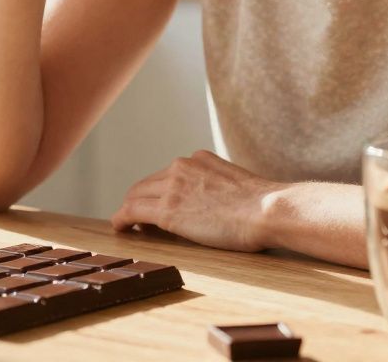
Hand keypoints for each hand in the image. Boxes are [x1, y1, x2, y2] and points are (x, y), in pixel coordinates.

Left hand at [110, 150, 287, 252]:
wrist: (267, 209)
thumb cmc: (263, 205)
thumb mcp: (236, 184)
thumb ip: (219, 187)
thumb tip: (216, 204)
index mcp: (199, 159)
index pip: (168, 174)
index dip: (157, 191)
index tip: (156, 203)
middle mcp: (181, 166)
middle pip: (147, 183)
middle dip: (139, 199)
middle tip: (136, 217)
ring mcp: (173, 187)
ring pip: (136, 196)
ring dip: (129, 210)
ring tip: (126, 224)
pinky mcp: (167, 211)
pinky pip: (132, 211)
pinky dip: (121, 219)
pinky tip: (120, 228)